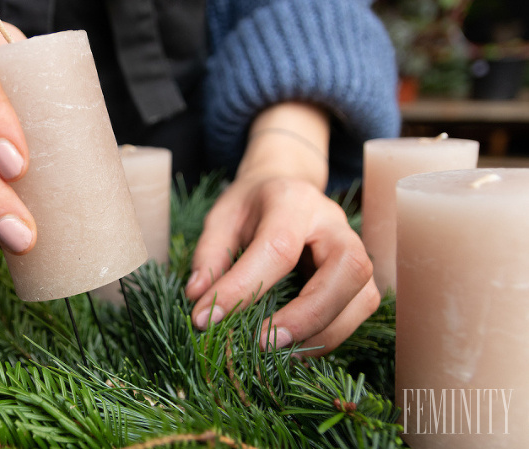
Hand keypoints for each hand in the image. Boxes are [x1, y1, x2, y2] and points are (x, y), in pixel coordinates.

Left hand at [185, 102, 378, 355]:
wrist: (286, 187)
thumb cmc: (251, 206)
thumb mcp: (221, 218)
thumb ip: (209, 255)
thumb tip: (198, 298)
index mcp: (292, 201)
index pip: (278, 247)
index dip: (243, 287)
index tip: (206, 318)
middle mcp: (333, 222)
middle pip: (346, 268)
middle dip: (307, 314)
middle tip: (263, 342)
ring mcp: (355, 247)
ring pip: (363, 294)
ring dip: (324, 331)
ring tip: (279, 351)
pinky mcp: (359, 274)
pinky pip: (361, 309)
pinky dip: (332, 335)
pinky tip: (297, 346)